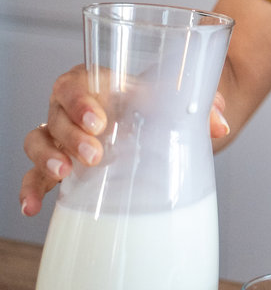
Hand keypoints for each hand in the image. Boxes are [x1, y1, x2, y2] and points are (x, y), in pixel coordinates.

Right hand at [20, 70, 229, 217]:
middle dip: (72, 134)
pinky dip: (31, 189)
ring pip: (39, 139)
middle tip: (95, 154)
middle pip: (56, 113)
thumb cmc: (166, 99)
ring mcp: (65, 137)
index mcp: (99, 81)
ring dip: (47, 158)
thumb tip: (219, 126)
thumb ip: (205, 105)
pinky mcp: (63, 165)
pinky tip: (32, 208)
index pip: (76, 82)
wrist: (168, 117)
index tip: (99, 118)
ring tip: (66, 174)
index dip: (80, 99)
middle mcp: (75, 107)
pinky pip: (36, 175)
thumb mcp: (185, 97)